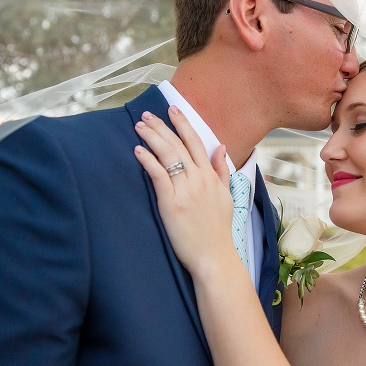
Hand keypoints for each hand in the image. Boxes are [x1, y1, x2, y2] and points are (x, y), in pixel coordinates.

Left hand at [134, 106, 239, 277]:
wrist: (214, 256)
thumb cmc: (218, 231)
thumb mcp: (227, 197)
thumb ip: (221, 171)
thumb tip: (221, 147)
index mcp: (211, 177)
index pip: (197, 143)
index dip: (184, 124)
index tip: (173, 109)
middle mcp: (199, 180)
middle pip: (178, 145)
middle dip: (162, 127)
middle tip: (147, 115)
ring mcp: (185, 191)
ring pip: (168, 156)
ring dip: (152, 138)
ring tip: (140, 126)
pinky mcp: (171, 203)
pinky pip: (158, 175)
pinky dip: (148, 161)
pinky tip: (138, 150)